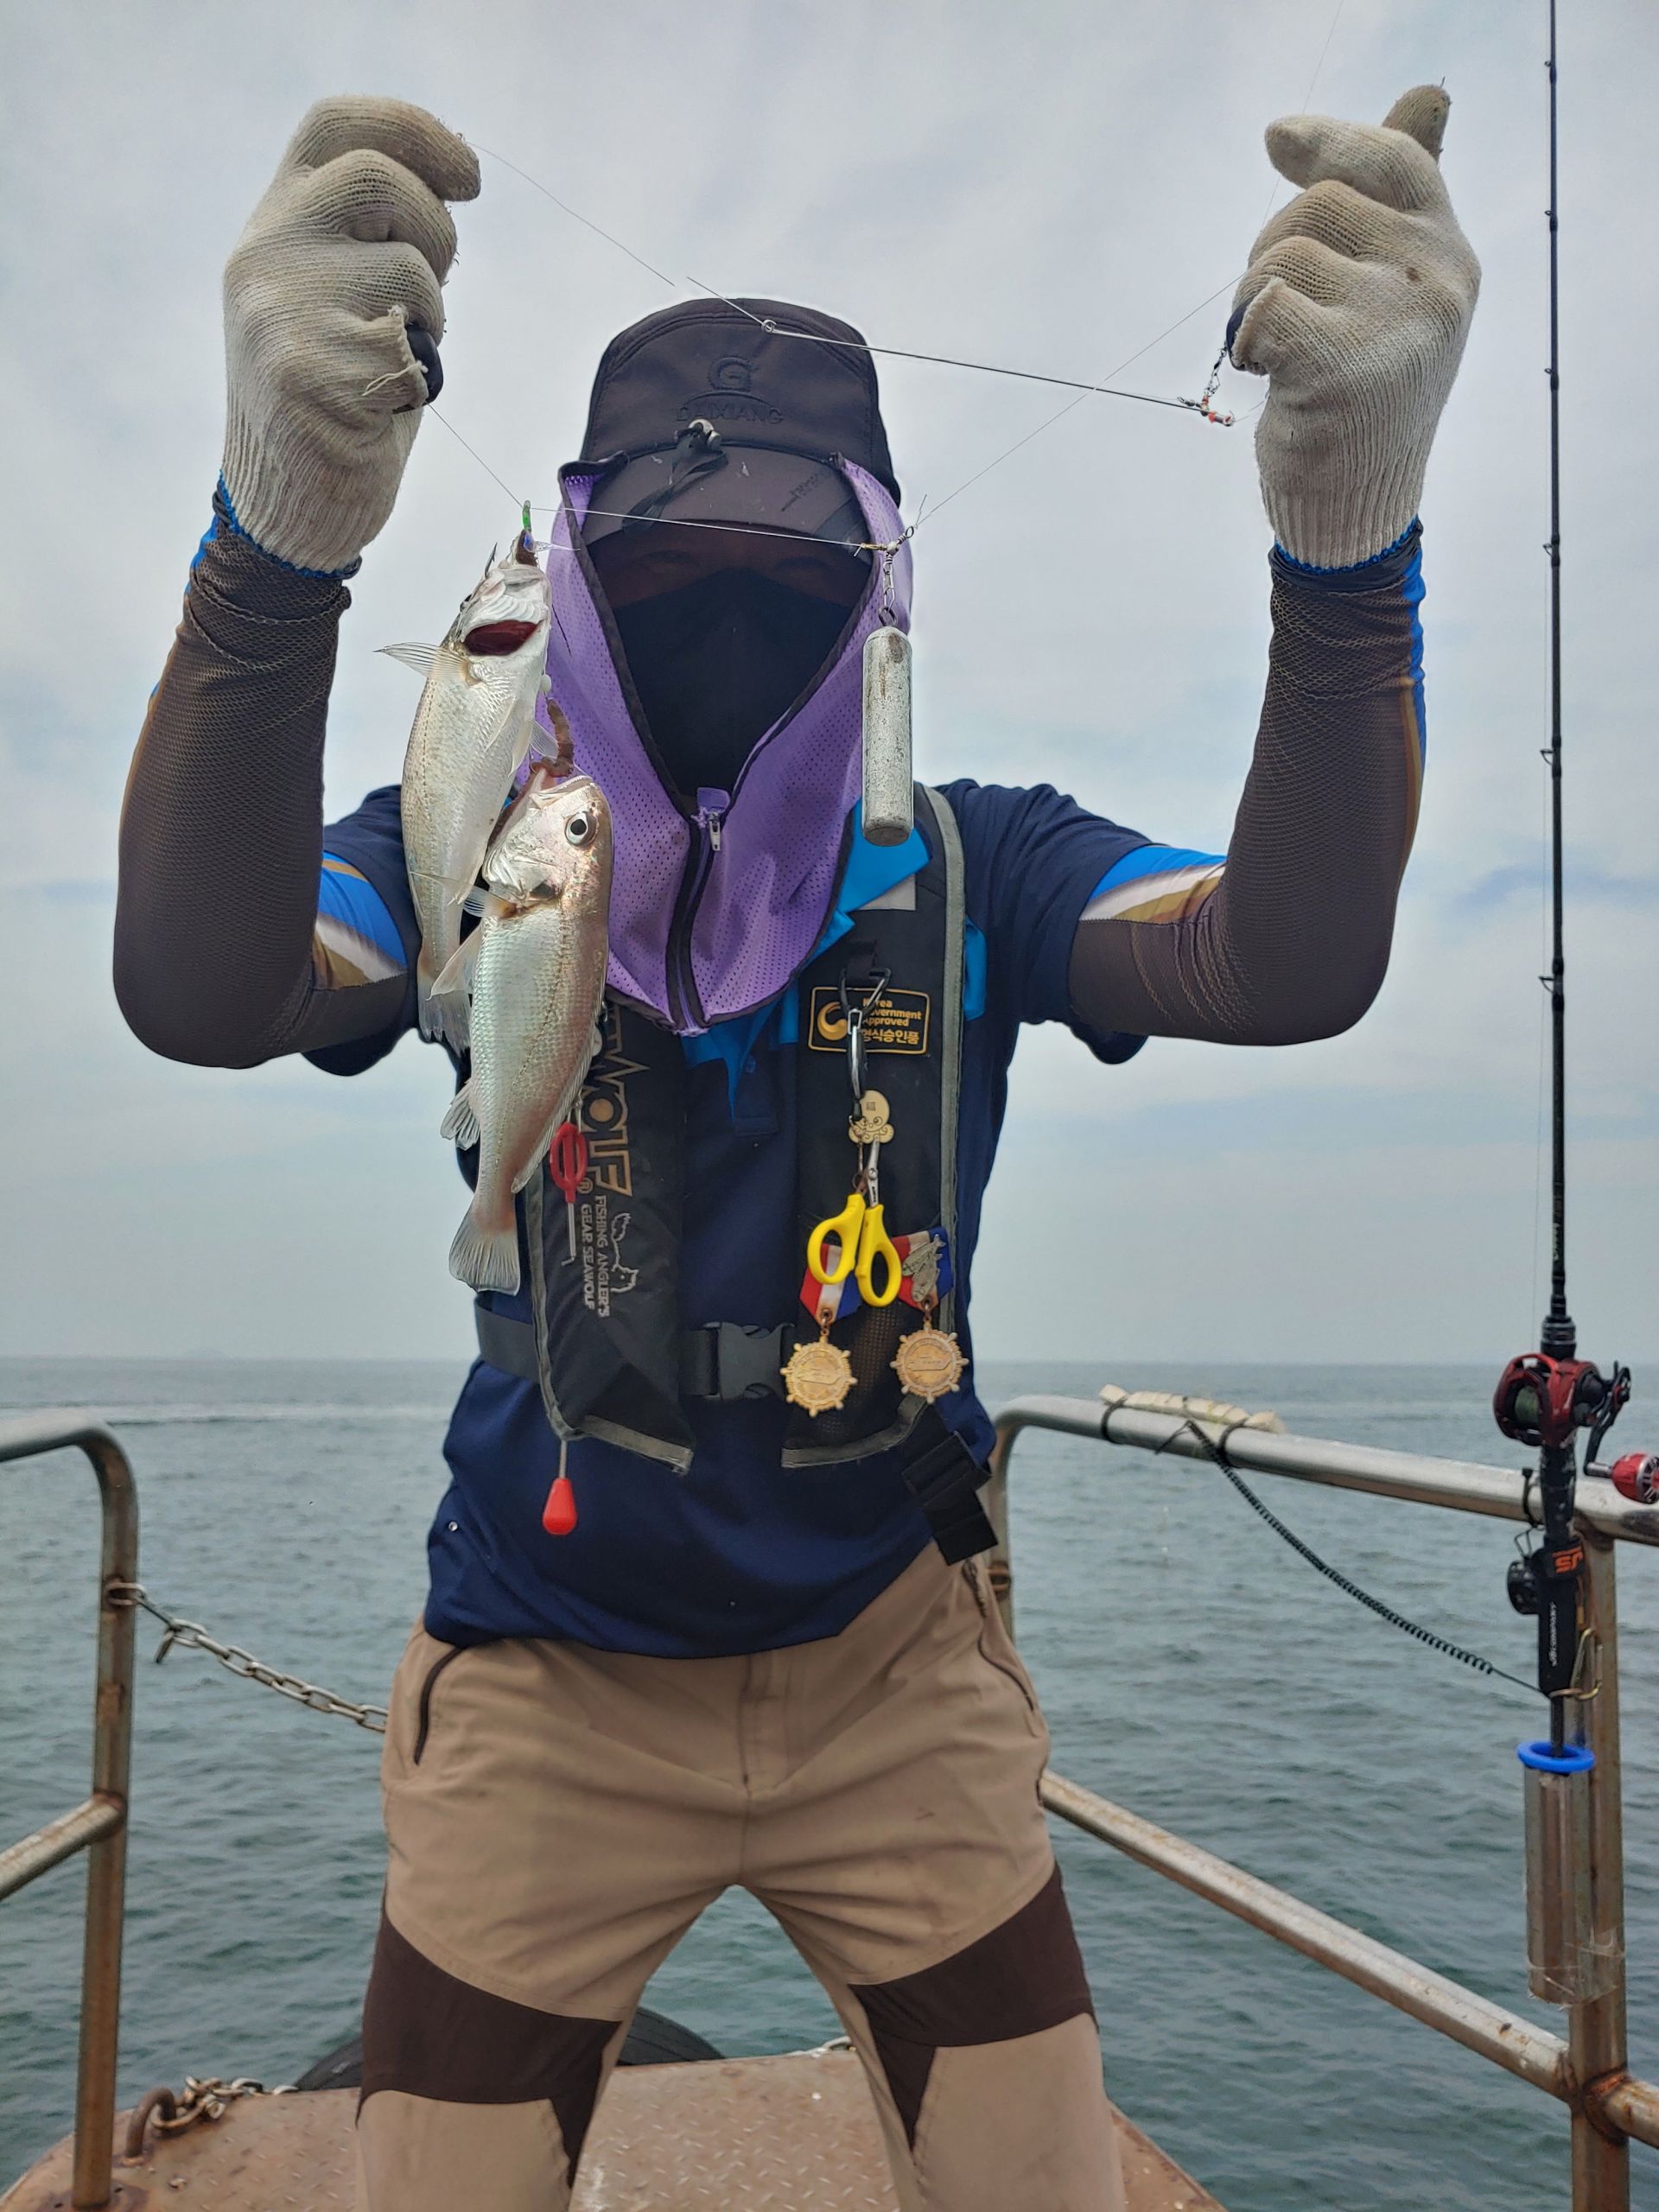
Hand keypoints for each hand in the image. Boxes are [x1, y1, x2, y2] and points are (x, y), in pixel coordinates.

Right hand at [221, 97, 480, 573]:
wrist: (288, 506)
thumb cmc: (339, 400)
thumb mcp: (349, 297)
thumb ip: (380, 238)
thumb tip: (451, 175)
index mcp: (276, 224)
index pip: (337, 127)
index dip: (413, 131)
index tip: (469, 175)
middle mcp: (265, 253)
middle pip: (377, 179)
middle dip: (435, 230)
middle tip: (435, 294)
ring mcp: (281, 310)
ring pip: (407, 270)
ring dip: (431, 319)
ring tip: (395, 362)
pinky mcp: (308, 372)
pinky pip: (412, 352)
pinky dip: (419, 382)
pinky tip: (380, 411)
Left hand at [1229, 86, 1479, 568]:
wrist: (1356, 508)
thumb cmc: (1363, 396)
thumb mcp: (1395, 291)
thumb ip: (1400, 200)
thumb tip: (1427, 94)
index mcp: (1447, 253)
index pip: (1393, 162)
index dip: (1331, 141)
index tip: (1276, 141)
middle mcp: (1436, 279)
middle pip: (1316, 203)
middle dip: (1271, 249)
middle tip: (1276, 316)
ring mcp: (1397, 323)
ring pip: (1280, 254)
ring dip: (1249, 301)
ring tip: (1273, 353)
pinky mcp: (1346, 367)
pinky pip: (1266, 305)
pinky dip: (1244, 335)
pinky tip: (1261, 372)